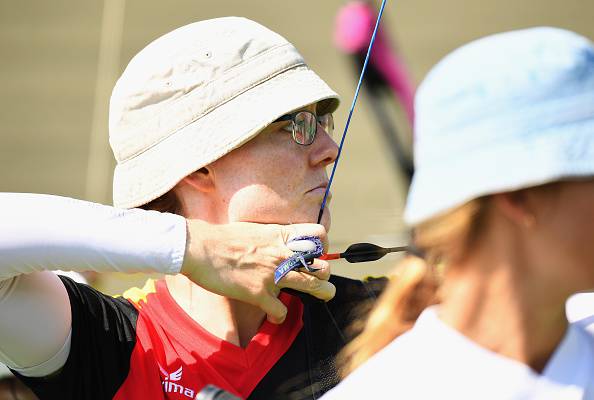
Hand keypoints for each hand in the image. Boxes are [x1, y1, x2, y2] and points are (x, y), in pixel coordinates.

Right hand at [180, 220, 335, 323]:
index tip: (316, 253)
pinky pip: (281, 310)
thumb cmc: (222, 238)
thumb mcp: (254, 229)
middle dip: (324, 274)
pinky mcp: (259, 293)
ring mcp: (273, 274)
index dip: (323, 245)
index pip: (319, 236)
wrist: (199, 248)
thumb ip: (272, 237)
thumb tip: (277, 242)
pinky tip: (275, 315)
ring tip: (323, 296)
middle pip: (322, 265)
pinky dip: (280, 316)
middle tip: (318, 279)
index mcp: (280, 235)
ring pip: (313, 286)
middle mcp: (282, 254)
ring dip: (322, 293)